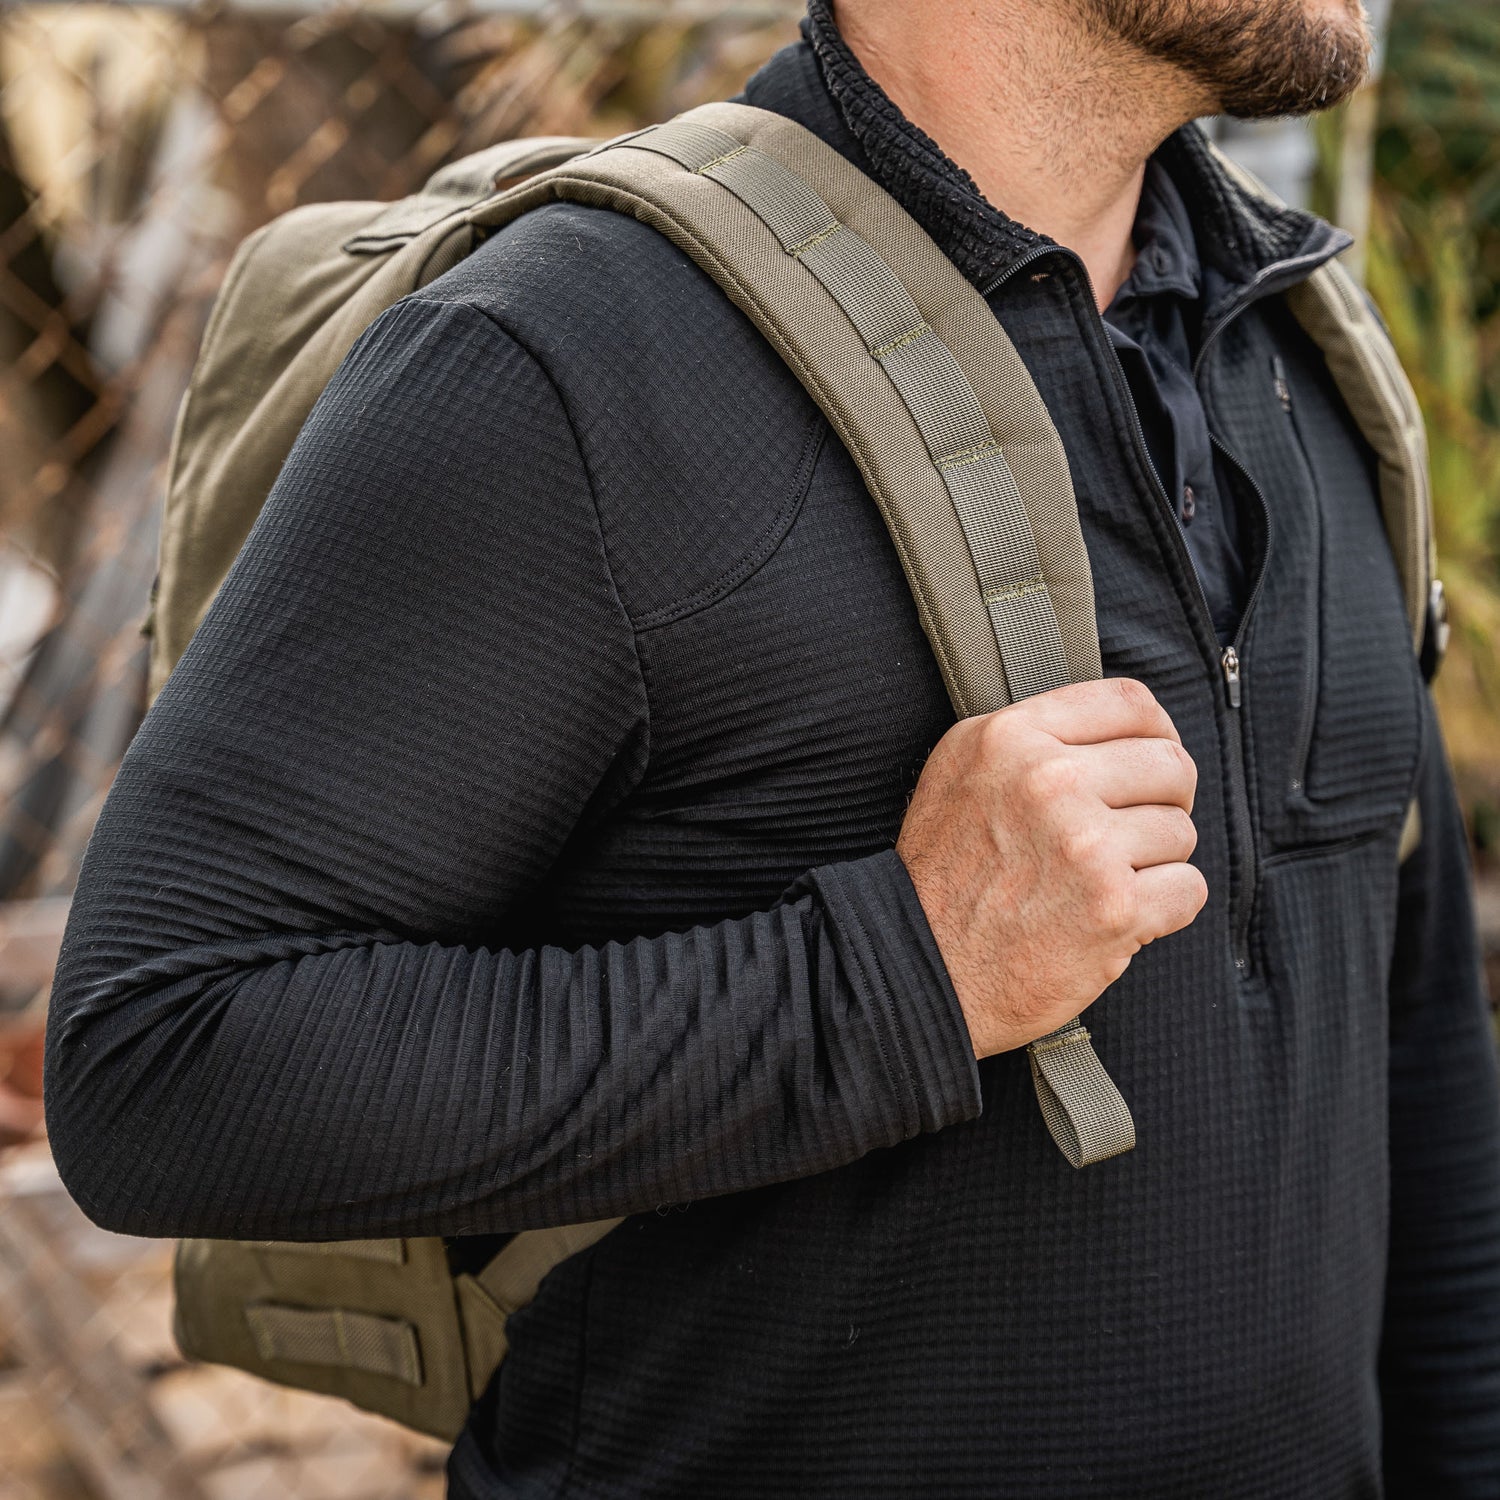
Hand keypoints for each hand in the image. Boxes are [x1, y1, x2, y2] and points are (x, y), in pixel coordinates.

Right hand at [896, 677, 1206, 1058]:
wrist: (921, 968)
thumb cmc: (942, 875)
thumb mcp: (958, 771)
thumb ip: (1030, 736)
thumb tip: (1113, 727)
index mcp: (1010, 738)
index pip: (1130, 703)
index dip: (1156, 731)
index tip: (1152, 757)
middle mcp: (1049, 782)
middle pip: (1170, 763)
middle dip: (1163, 800)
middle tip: (1130, 831)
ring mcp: (1086, 845)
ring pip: (1181, 830)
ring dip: (1155, 860)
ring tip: (1104, 880)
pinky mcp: (1114, 908)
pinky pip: (1188, 888)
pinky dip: (1164, 907)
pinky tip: (1119, 914)